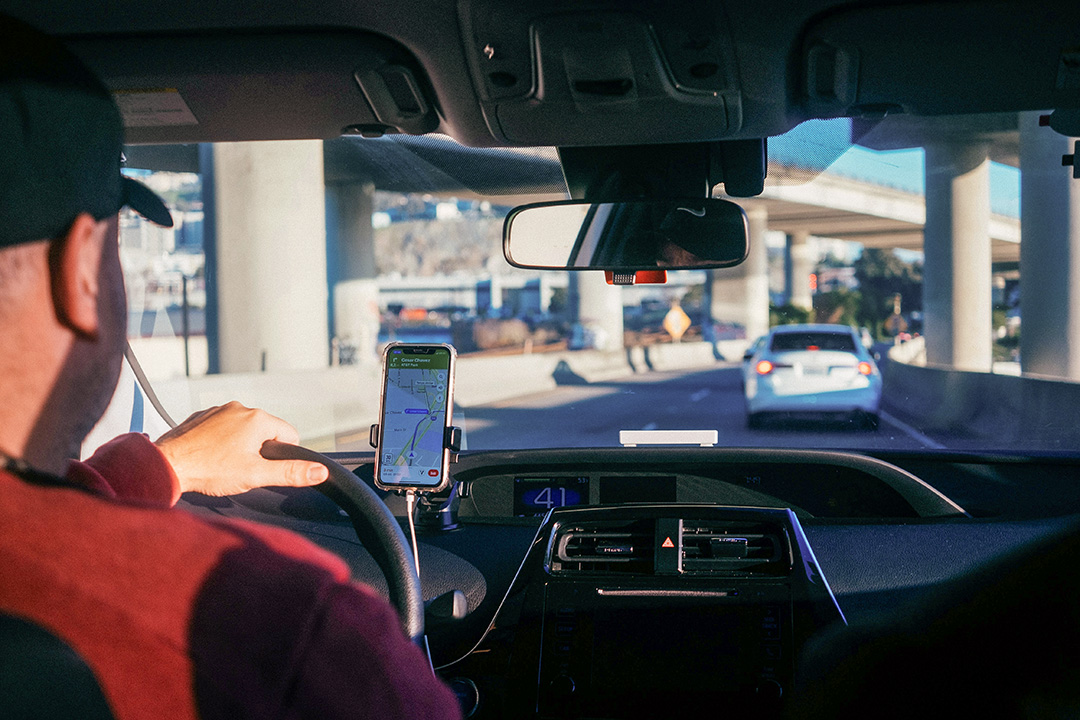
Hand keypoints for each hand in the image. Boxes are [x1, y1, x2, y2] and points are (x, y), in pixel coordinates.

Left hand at [155, 401, 329, 495]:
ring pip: (242, 429)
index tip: (263, 468)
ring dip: (238, 445)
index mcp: (258, 419)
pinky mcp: (200, 416)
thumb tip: (320, 471)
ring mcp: (218, 410)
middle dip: (259, 451)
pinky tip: (209, 457)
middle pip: (265, 432)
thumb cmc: (209, 470)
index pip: (290, 435)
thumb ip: (291, 472)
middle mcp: (240, 408)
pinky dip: (219, 441)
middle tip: (240, 469)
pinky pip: (220, 428)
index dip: (282, 456)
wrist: (166, 465)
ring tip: (222, 464)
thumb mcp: (256, 475)